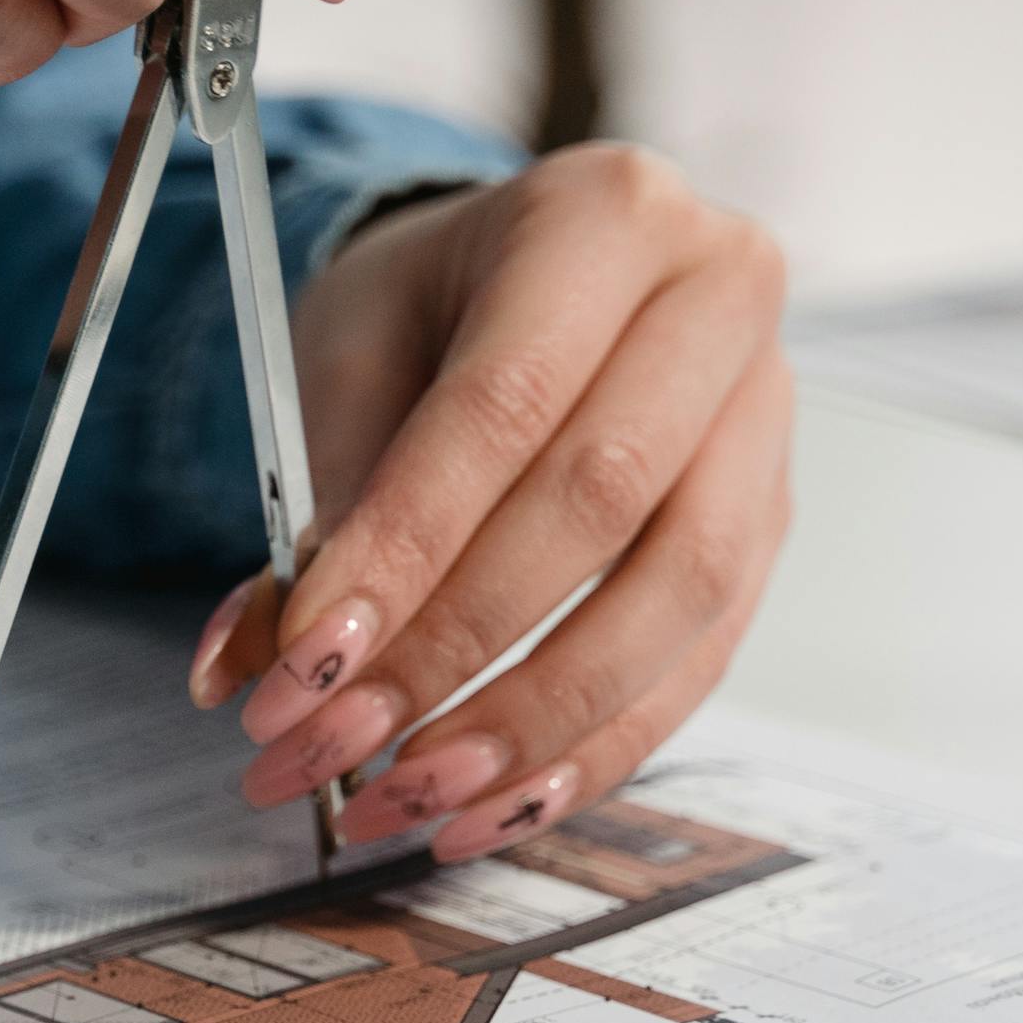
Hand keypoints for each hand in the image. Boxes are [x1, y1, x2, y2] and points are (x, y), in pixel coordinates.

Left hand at [187, 150, 791, 860]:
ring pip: (675, 597)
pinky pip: (700, 657)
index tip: (307, 660)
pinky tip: (493, 805)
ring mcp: (765, 416)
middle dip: (455, 650)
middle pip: (601, 504)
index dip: (406, 548)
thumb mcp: (352, 356)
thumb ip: (317, 505)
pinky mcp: (769, 519)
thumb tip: (253, 665)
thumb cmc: (435, 304)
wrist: (524, 277)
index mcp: (607, 217)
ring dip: (532, 724)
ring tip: (407, 797)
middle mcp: (718, 299)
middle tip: (334, 744)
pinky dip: (593, 748)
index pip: (506, 403)